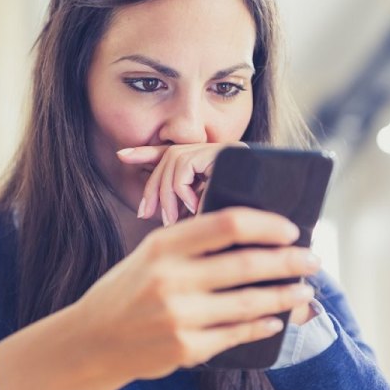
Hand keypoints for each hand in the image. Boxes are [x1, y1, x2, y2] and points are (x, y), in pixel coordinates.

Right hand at [72, 207, 320, 380]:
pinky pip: (237, 334)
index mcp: (163, 246)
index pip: (228, 224)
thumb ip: (193, 242)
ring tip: (304, 290)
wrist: (92, 341)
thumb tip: (255, 234)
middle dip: (289, 261)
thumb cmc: (129, 290)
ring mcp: (179, 316)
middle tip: (313, 260)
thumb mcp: (151, 254)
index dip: (267, 225)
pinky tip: (276, 320)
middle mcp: (171, 278)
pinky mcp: (185, 348)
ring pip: (249, 303)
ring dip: (285, 296)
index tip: (291, 230)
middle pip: (247, 263)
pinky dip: (262, 326)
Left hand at [117, 143, 245, 226]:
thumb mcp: (197, 220)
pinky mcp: (225, 154)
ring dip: (168, 192)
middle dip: (154, 185)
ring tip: (172, 217)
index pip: (173, 154)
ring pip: (176, 160)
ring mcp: (226, 151)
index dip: (147, 153)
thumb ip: (179, 208)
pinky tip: (192, 206)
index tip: (122, 156)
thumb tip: (152, 209)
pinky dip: (182, 188)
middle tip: (147, 213)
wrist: (266, 238)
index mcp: (213, 166)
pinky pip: (186, 165)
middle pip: (171, 157)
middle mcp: (221, 153)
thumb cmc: (227, 237)